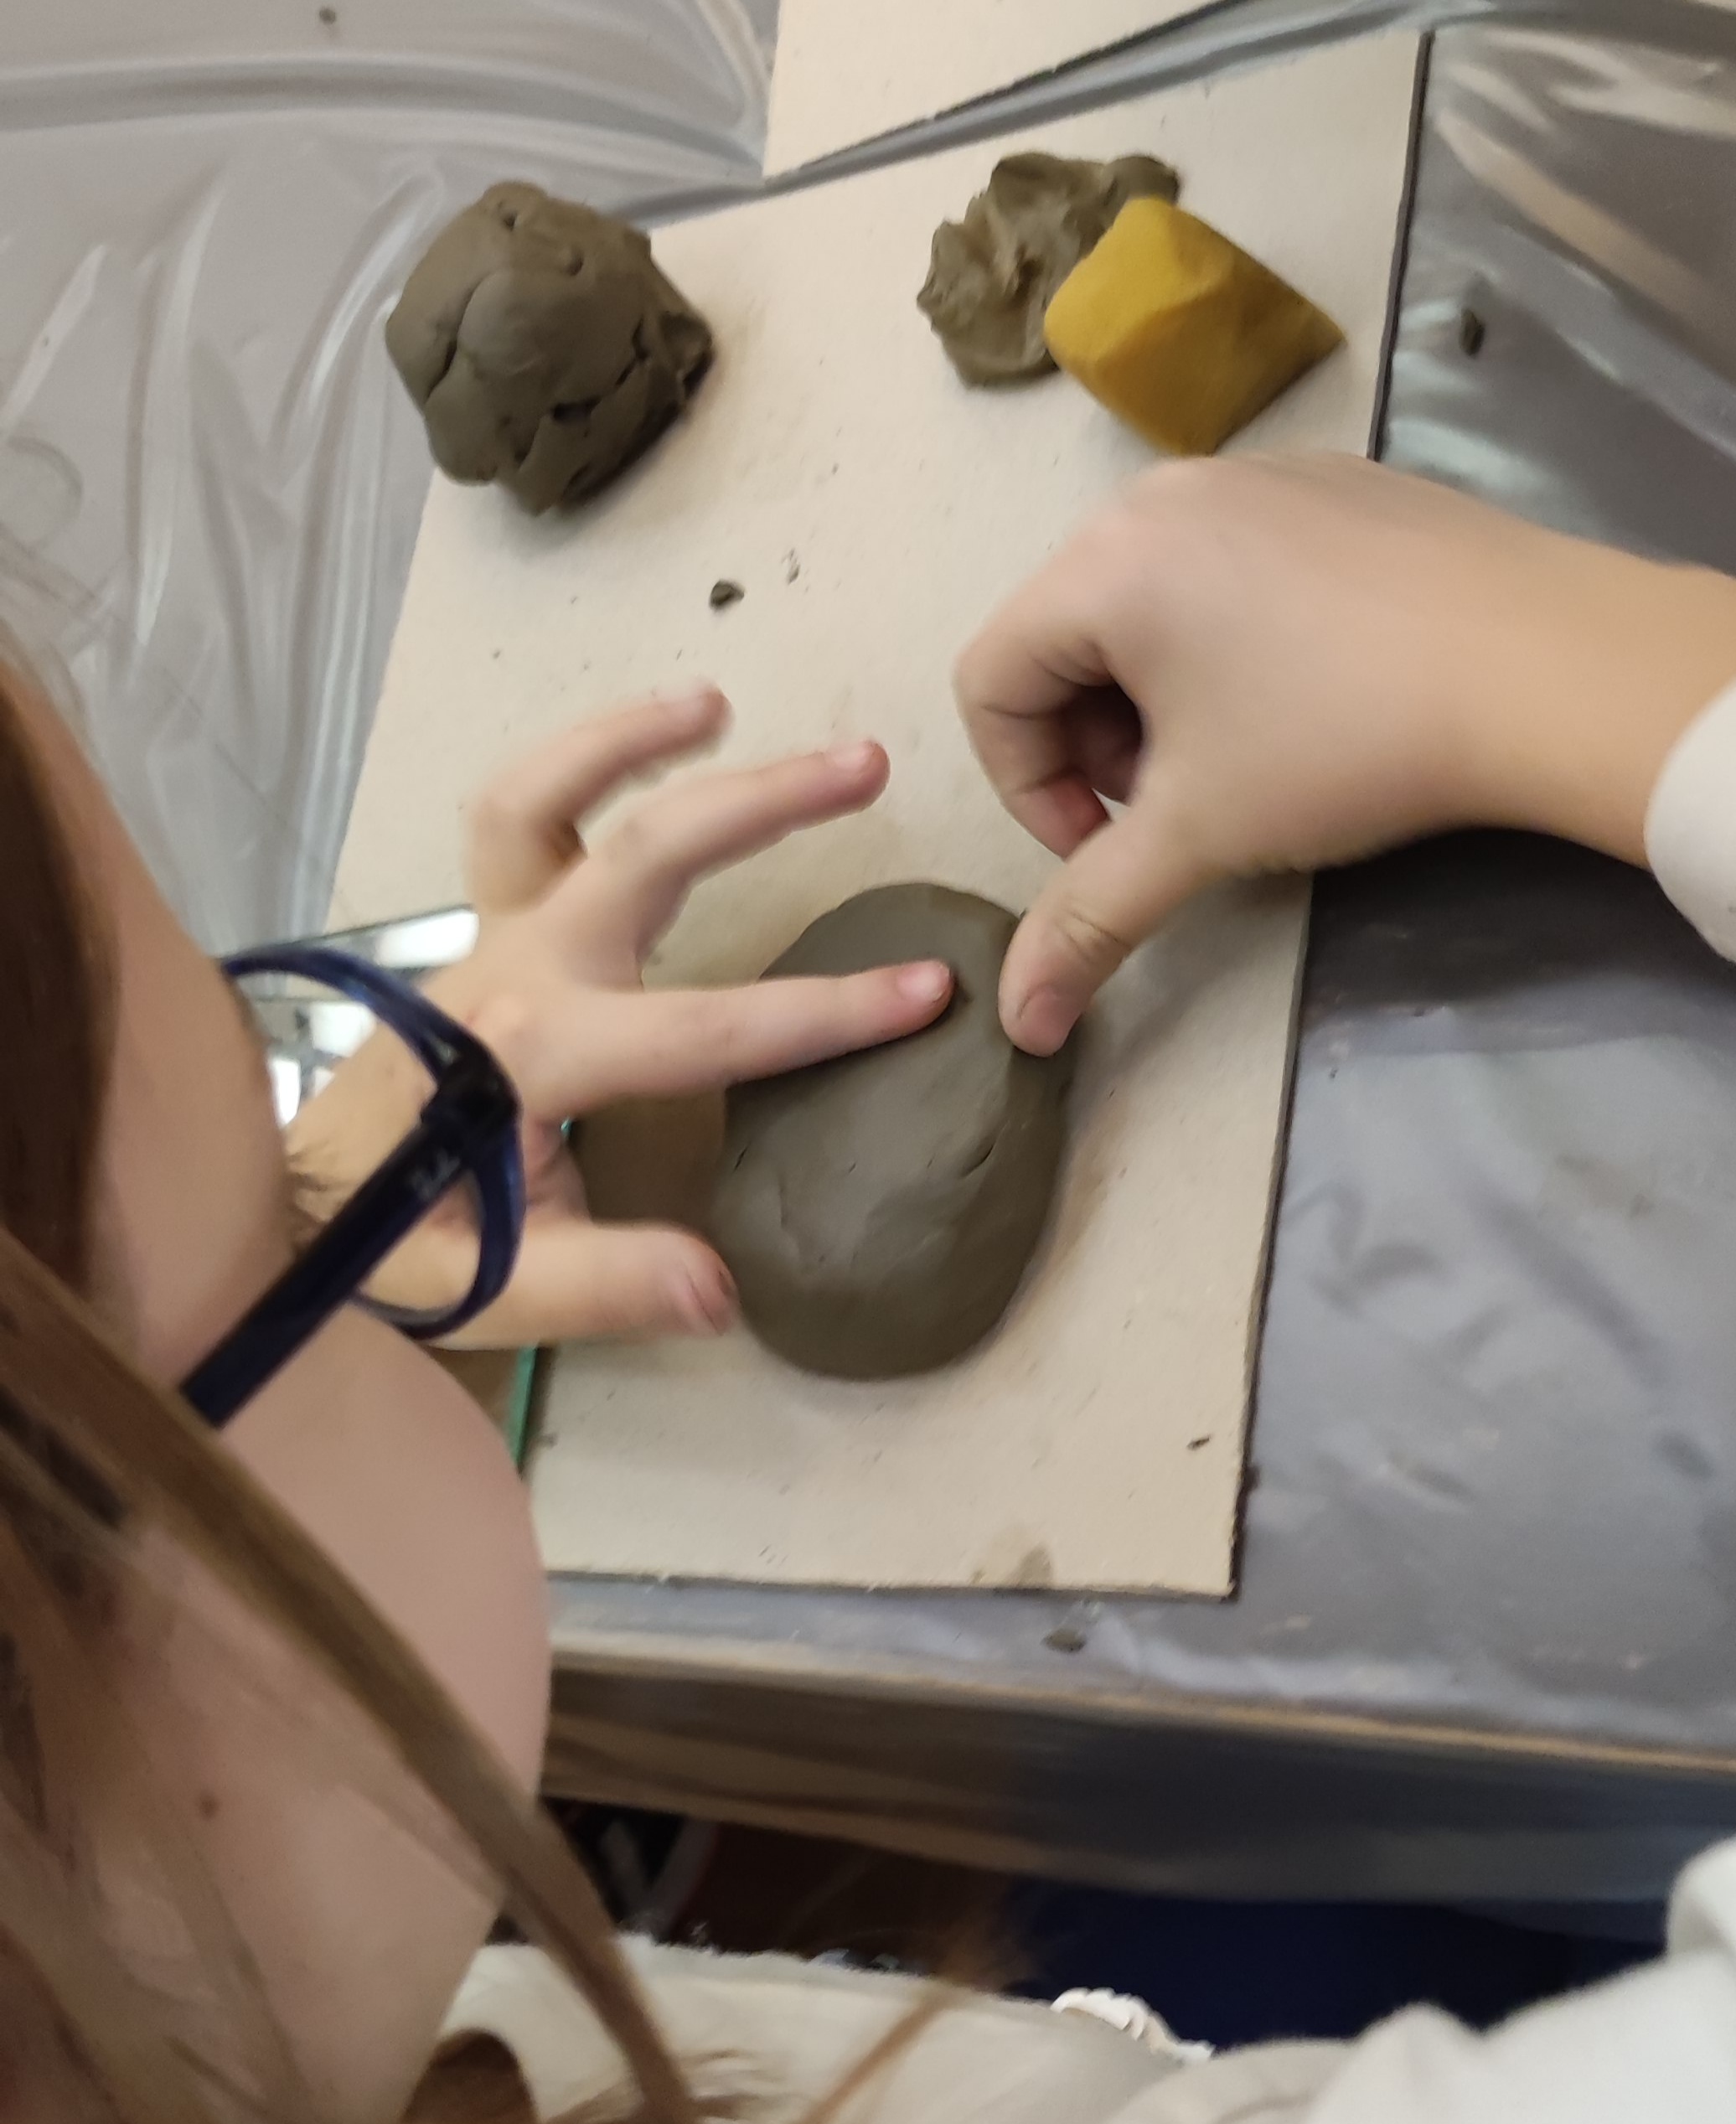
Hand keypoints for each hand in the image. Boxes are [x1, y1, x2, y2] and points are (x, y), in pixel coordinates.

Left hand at [289, 687, 950, 1343]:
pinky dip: (576, 771)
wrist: (292, 1219)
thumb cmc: (398, 1255)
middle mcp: (514, 970)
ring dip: (629, 737)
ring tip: (717, 699)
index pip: (705, 1028)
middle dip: (759, 802)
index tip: (922, 994)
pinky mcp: (477, 941)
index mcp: (533, 1054)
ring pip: (547, 801)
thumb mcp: (498, 1289)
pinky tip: (644, 753)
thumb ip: (607, 1282)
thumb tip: (722, 1289)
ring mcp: (488, 942)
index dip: (823, 1013)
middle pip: (643, 853)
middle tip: (865, 765)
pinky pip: (519, 826)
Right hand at [955, 454, 1735, 1051]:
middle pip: (1064, 635)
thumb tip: (1020, 1026)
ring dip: (1162, 700)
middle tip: (1176, 807)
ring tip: (1244, 760)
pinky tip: (1316, 700)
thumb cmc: (1341, 741)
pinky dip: (1236, 643)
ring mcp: (1256, 475)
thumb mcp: (1196, 837)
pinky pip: (1235, 567)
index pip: (990, 680)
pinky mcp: (1334, 484)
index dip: (1027, 787)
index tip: (1105, 846)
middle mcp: (1163, 494)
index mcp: (1103, 562)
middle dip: (1095, 743)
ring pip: (1150, 602)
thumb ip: (1089, 920)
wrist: (1544, 664)